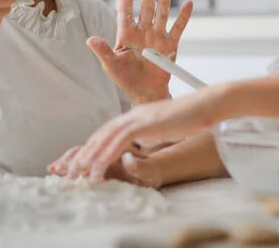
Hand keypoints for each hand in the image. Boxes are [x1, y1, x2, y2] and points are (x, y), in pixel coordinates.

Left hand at [47, 86, 225, 181]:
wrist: (206, 105)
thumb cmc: (193, 117)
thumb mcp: (167, 126)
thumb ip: (152, 132)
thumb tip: (144, 143)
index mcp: (138, 115)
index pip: (109, 131)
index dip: (94, 146)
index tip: (84, 162)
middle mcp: (134, 114)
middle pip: (102, 133)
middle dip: (85, 153)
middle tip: (71, 171)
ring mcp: (138, 117)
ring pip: (105, 138)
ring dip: (90, 157)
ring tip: (79, 174)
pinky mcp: (144, 123)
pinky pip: (118, 141)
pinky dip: (105, 155)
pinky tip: (97, 167)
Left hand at [88, 0, 192, 103]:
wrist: (145, 91)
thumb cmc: (126, 78)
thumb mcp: (111, 65)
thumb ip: (103, 51)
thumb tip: (89, 39)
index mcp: (126, 34)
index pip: (125, 12)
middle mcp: (142, 32)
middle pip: (146, 8)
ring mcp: (157, 37)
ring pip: (161, 14)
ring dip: (164, 0)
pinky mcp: (170, 45)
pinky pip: (178, 28)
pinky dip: (183, 17)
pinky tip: (187, 4)